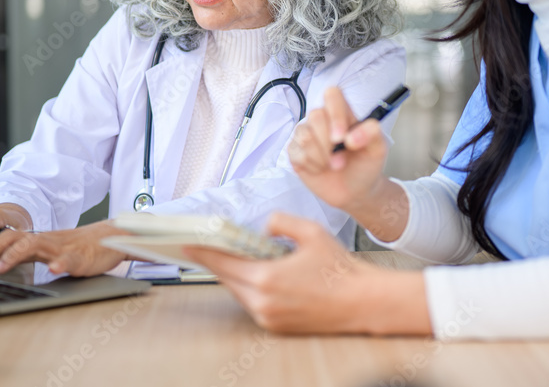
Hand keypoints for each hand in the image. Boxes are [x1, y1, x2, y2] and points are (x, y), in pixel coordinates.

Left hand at [0, 220, 128, 284]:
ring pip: (34, 245)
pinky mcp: (81, 256)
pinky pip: (69, 259)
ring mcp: (62, 248)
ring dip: (14, 254)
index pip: (3, 242)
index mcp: (34, 241)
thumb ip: (24, 255)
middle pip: (11, 238)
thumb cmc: (77, 249)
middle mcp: (44, 241)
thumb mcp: (45, 252)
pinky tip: (53, 269)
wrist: (109, 240)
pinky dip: (60, 263)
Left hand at [185, 213, 430, 335]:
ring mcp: (268, 318)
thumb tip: (263, 226)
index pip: (223, 262)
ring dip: (236, 275)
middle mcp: (262, 302)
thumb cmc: (339, 268)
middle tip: (209, 245)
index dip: (203, 252)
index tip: (187, 243)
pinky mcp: (276, 326)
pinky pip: (252, 304)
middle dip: (219, 262)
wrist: (362, 302)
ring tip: (240, 257)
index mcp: (266, 278)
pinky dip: (251, 289)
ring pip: (239, 292)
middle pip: (227, 279)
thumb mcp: (311, 232)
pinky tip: (261, 275)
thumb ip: (281, 222)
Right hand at [288, 87, 389, 212]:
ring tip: (333, 165)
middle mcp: (322, 119)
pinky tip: (320, 169)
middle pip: (315, 115)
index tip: (342, 139)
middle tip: (341, 161)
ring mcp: (306, 133)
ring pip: (305, 136)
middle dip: (329, 145)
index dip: (335, 114)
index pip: (332, 94)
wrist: (354, 191)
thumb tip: (350, 137)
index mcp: (342, 113)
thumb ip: (372, 133)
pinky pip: (297, 154)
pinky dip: (312, 166)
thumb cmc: (365, 165)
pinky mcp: (295, 150)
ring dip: (322, 158)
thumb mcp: (377, 149)